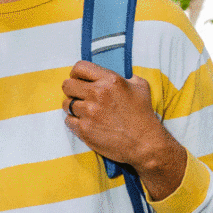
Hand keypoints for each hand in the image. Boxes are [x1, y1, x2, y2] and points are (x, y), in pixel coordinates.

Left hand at [62, 61, 186, 200]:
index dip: (76, 73)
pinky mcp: (84, 129)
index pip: (79, 67)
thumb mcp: (141, 87)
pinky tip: (85, 123)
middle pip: (67, 85)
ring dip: (73, 107)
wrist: (145, 144)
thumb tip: (122, 75)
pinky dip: (74, 122)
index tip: (79, 80)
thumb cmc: (143, 115)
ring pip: (66, 104)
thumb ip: (128, 77)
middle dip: (72, 90)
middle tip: (80, 96)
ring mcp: (89, 112)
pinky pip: (68, 120)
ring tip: (84, 111)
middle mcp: (97, 94)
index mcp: (110, 80)